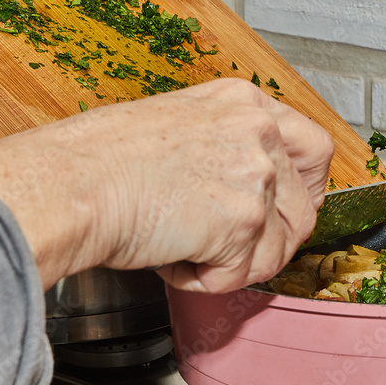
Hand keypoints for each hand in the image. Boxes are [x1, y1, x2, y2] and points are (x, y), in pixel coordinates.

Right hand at [0, 77, 333, 292]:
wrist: (70, 182)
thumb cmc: (97, 157)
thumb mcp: (176, 124)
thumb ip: (223, 147)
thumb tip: (240, 187)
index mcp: (243, 103)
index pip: (315, 149)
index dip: (304, 192)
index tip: (286, 212)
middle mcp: (259, 133)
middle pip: (304, 212)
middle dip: (270, 243)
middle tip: (228, 248)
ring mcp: (255, 177)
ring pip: (276, 252)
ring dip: (232, 264)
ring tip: (182, 246)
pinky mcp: (241, 223)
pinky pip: (238, 278)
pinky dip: (201, 281)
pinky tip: (168, 255)